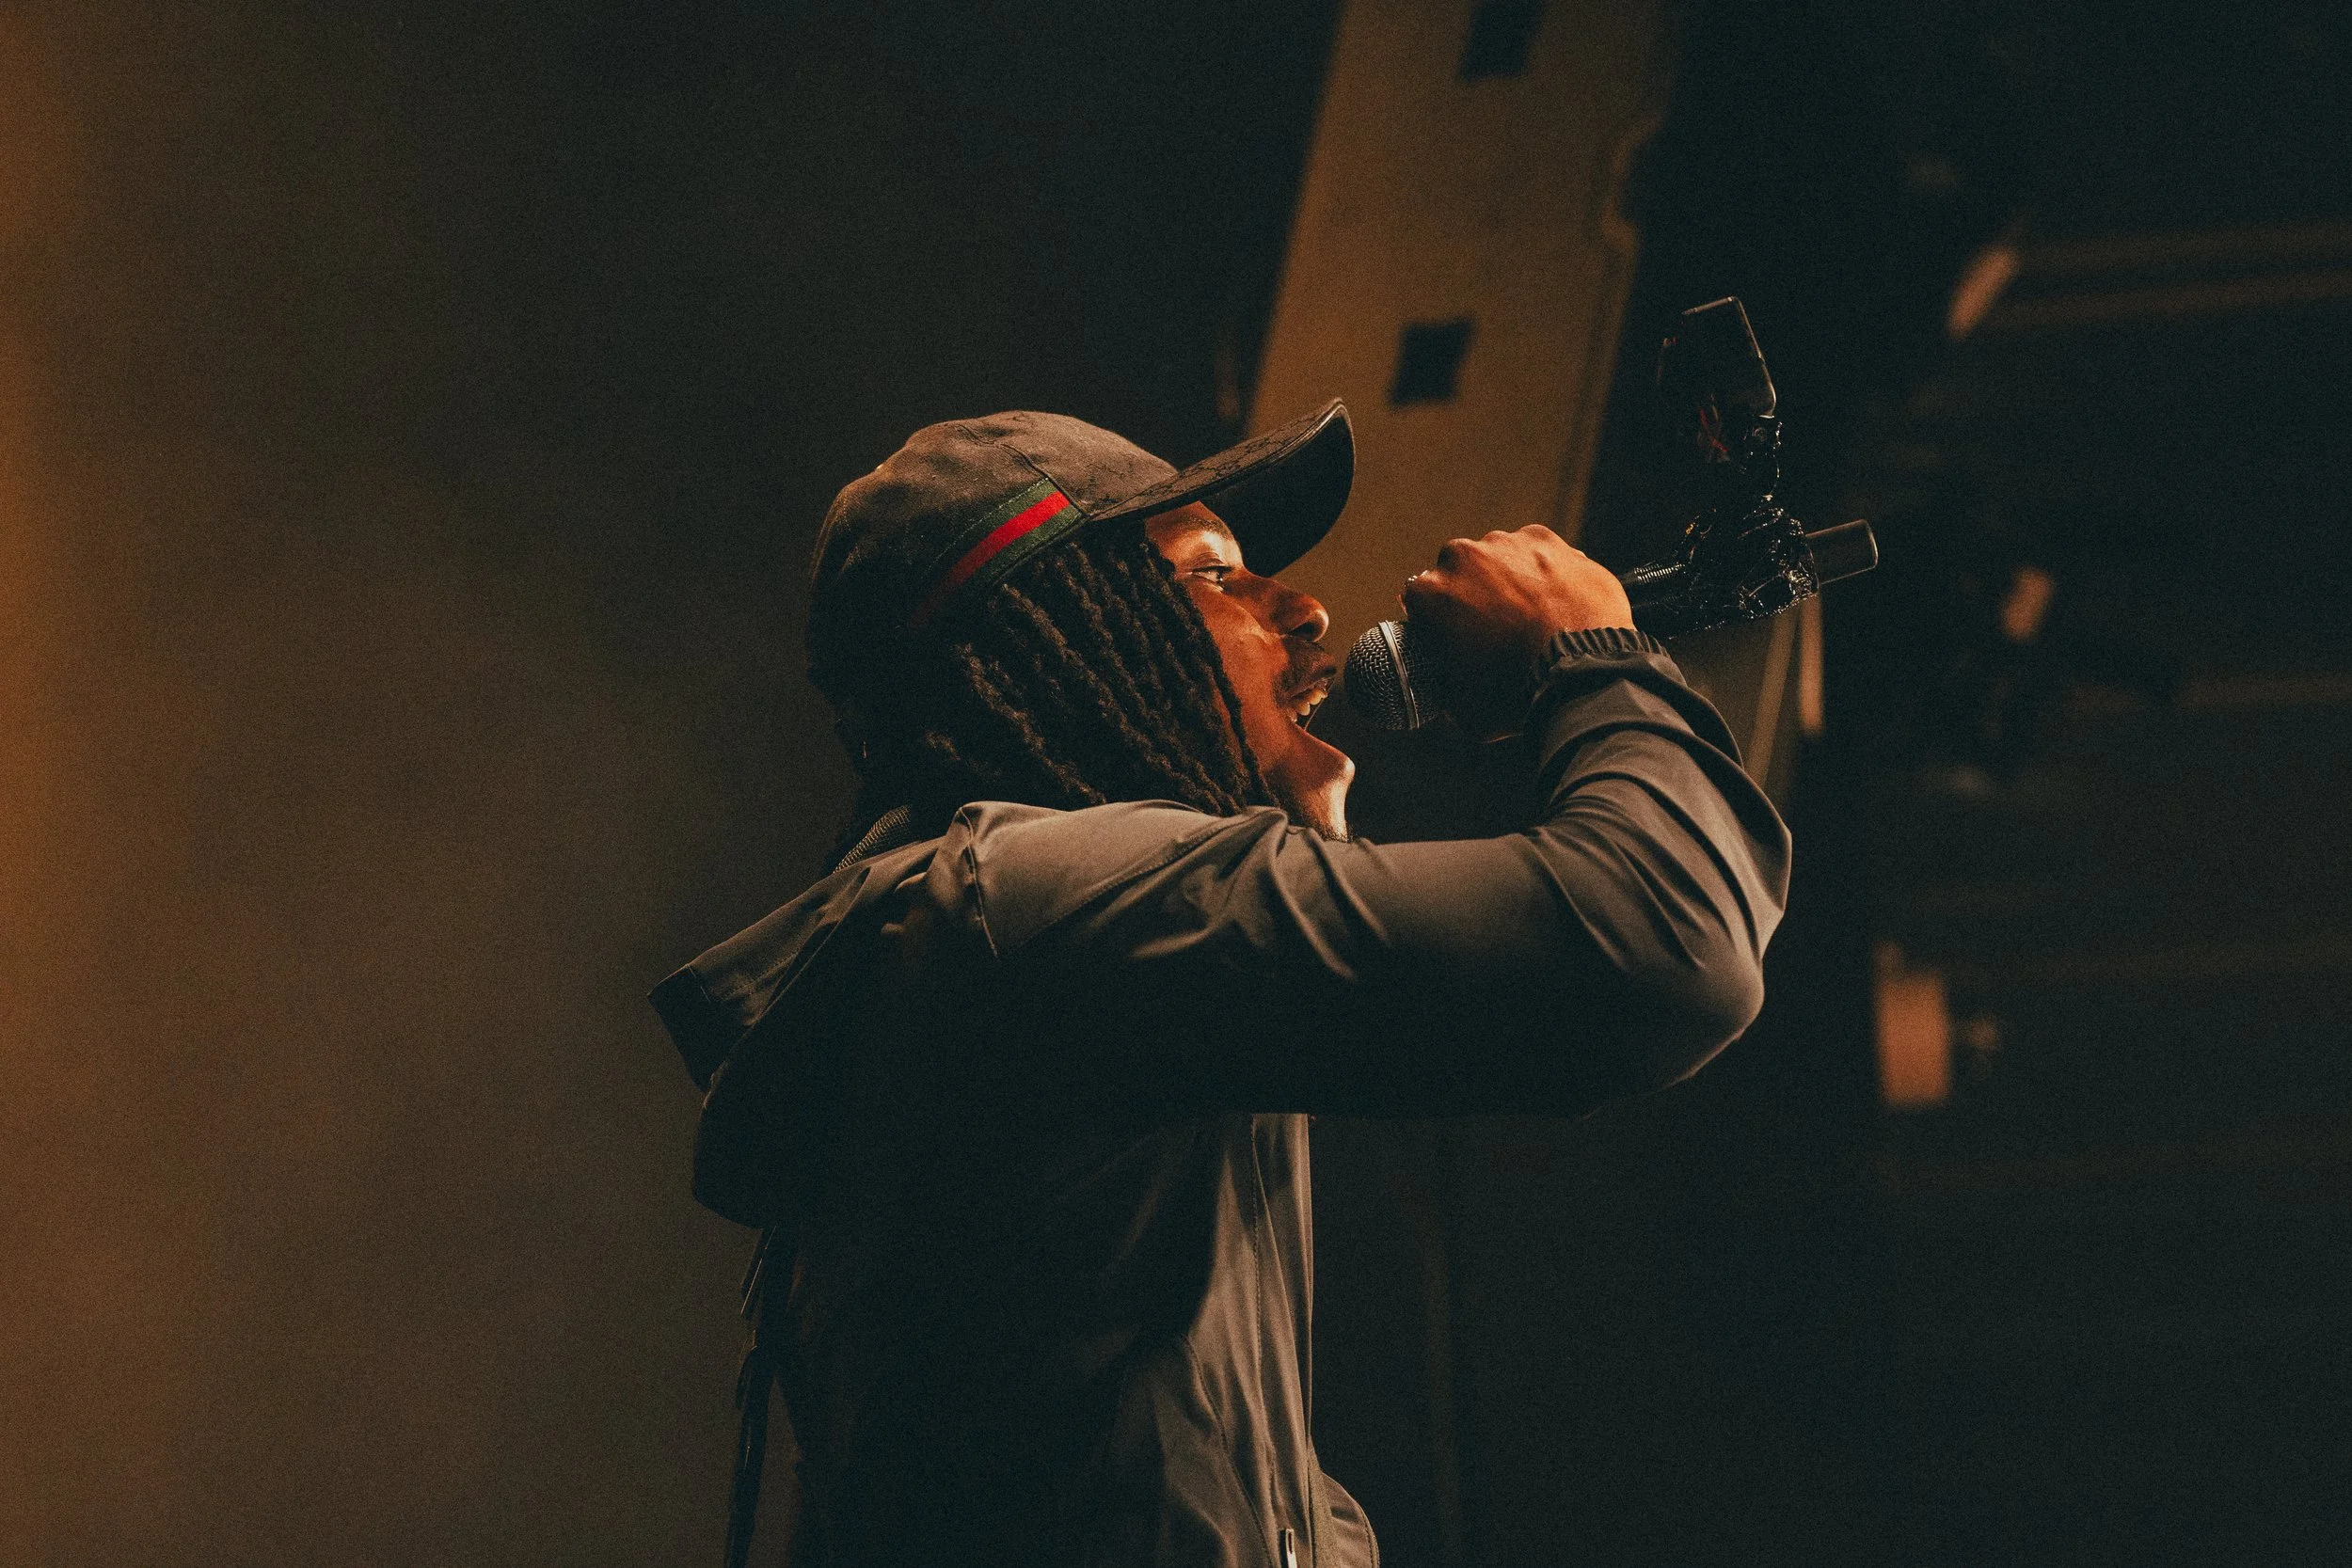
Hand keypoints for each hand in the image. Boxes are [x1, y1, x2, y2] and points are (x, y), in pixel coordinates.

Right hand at [1399, 525, 1634, 739]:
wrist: (1585, 672)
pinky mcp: (1547, 540)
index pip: (1419, 600)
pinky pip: (1535, 552)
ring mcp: (1507, 544)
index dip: (1435, 620)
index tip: (1453, 636)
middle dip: (1470, 593)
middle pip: (1457, 572)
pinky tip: (1554, 599)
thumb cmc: (1519, 695)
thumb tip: (1446, 687)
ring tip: (1531, 615)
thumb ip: (1445, 686)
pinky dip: (1541, 570)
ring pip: (1497, 558)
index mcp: (1431, 593)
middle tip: (1495, 628)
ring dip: (1507, 578)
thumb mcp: (1463, 708)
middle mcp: (1462, 557)